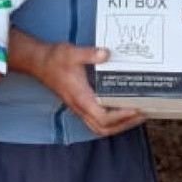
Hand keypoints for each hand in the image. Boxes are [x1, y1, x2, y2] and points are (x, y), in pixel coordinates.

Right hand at [30, 41, 145, 136]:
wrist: (39, 62)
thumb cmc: (55, 59)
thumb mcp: (72, 52)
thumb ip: (90, 54)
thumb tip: (107, 54)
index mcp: (80, 97)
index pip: (102, 117)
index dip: (120, 116)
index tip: (136, 109)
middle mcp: (80, 107)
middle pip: (104, 128)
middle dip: (124, 125)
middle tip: (143, 114)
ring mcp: (80, 108)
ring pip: (100, 128)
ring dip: (119, 126)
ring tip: (136, 115)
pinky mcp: (80, 105)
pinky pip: (97, 121)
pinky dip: (112, 120)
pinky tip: (122, 109)